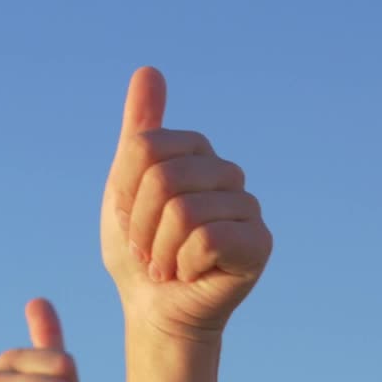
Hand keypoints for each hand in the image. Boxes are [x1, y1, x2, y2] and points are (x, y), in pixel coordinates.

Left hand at [100, 67, 271, 342]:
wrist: (154, 310)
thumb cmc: (137, 254)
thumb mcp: (122, 190)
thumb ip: (137, 134)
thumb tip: (148, 70)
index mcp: (194, 153)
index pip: (145, 148)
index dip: (124, 193)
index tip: (128, 221)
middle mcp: (227, 173)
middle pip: (163, 178)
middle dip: (139, 226)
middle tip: (145, 252)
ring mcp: (247, 207)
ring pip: (182, 212)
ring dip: (158, 251)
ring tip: (165, 266)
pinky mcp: (259, 243)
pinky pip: (206, 239)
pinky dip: (182, 265)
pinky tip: (189, 275)